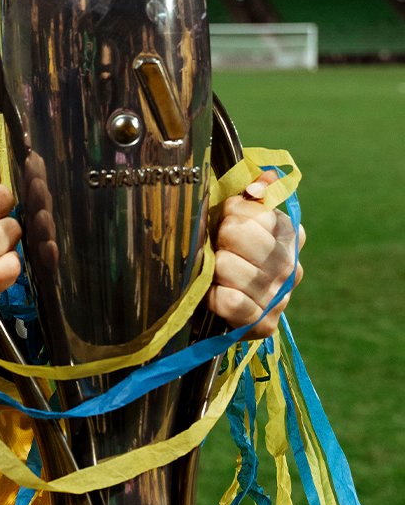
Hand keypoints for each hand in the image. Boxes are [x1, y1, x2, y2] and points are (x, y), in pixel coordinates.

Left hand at [208, 171, 305, 337]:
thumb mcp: (236, 216)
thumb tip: (262, 181)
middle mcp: (291, 264)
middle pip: (237, 233)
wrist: (221, 305)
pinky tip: (215, 294)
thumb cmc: (227, 252)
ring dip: (212, 269)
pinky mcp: (264, 324)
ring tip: (216, 274)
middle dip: (218, 239)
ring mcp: (280, 296)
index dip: (230, 212)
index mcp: (289, 233)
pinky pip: (228, 301)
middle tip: (218, 250)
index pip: (253, 209)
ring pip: (227, 266)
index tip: (226, 221)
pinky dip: (213, 296)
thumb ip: (251, 192)